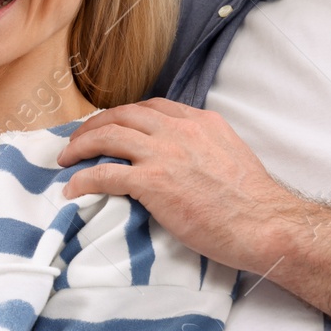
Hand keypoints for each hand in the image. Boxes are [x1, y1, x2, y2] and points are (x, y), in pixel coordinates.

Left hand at [58, 98, 316, 272]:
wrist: (263, 224)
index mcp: (200, 122)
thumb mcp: (230, 155)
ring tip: (66, 159)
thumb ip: (203, 146)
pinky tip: (72, 189)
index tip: (110, 126)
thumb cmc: (252, 202)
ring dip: (80, 146)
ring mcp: (164, 154)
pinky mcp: (153, 182)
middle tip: (78, 141)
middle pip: (123, 115)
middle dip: (94, 125)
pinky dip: (82, 179)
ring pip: (108, 136)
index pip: (151, 107)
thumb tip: (184, 156)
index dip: (123, 115)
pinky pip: (104, 173)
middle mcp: (180, 130)